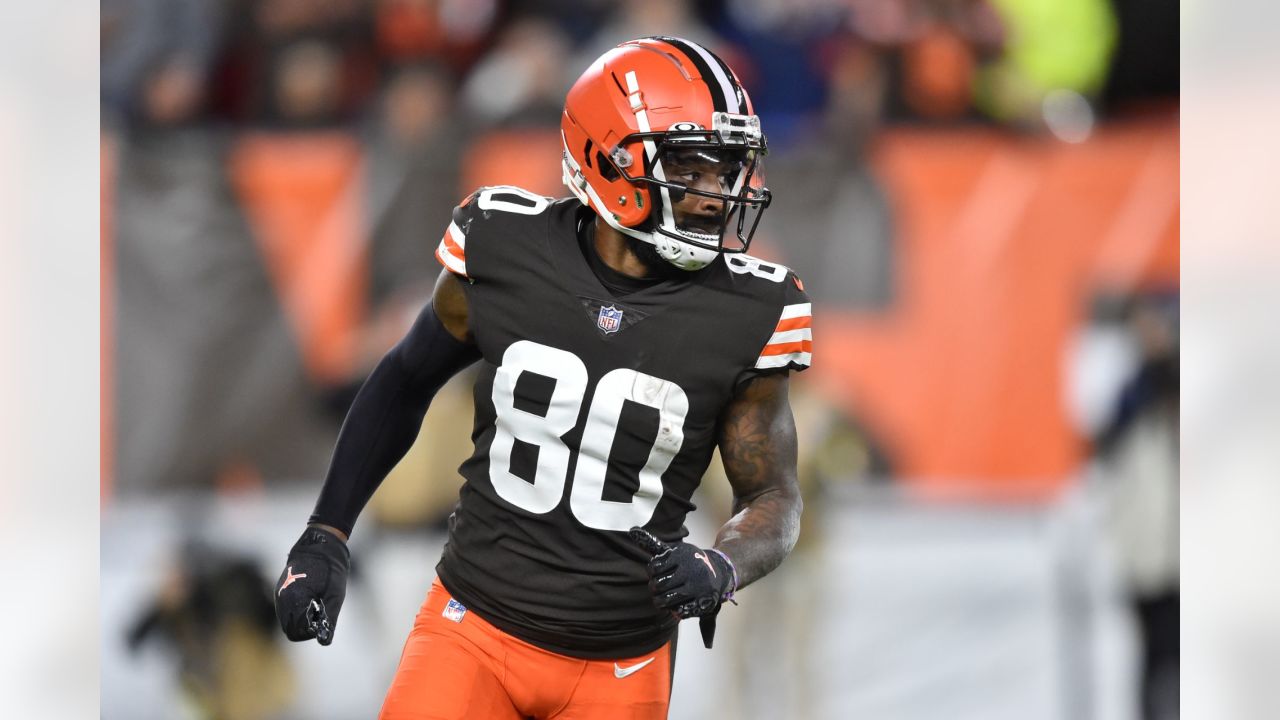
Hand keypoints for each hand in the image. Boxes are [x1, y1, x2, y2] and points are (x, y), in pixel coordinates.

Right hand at [275, 526, 349, 645]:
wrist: (320, 543)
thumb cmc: (331, 569)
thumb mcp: (335, 596)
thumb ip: (328, 620)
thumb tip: (324, 642)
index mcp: (293, 600)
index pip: (295, 633)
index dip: (311, 631)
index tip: (323, 618)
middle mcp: (281, 598)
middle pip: (290, 629)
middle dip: (306, 627)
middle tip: (321, 610)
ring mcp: (280, 594)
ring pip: (287, 620)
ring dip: (302, 619)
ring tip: (317, 603)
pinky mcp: (282, 590)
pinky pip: (286, 610)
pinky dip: (298, 611)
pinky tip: (311, 599)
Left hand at [628, 527, 735, 618]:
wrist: (719, 571)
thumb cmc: (688, 561)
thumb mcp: (672, 550)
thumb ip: (652, 544)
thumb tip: (632, 530)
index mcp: (681, 555)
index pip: (653, 568)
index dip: (652, 572)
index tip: (657, 572)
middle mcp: (691, 569)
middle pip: (658, 586)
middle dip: (654, 588)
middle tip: (657, 588)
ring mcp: (698, 586)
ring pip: (667, 600)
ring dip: (660, 601)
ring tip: (661, 598)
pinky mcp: (704, 601)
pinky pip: (680, 611)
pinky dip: (674, 610)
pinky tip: (677, 603)